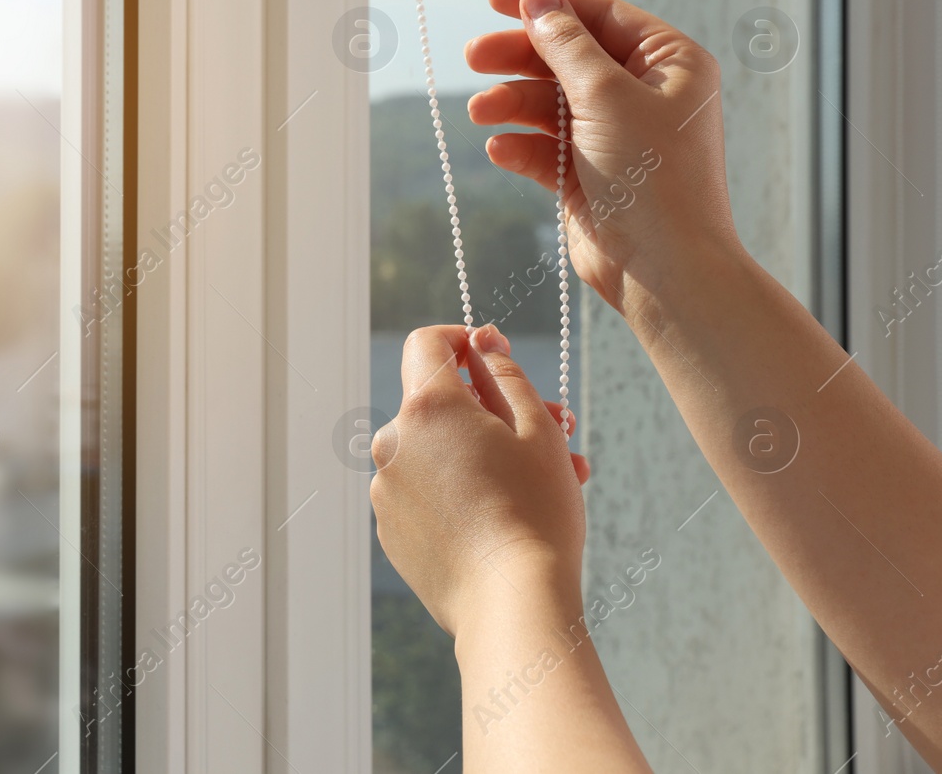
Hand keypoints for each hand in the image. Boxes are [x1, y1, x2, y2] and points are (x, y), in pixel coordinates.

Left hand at [371, 323, 587, 637]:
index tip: (496, 358)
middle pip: (439, 403)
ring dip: (483, 452)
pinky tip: (504, 515)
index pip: (428, 343)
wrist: (512, 603)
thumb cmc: (535, 511)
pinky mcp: (390, 530)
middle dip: (493, 408)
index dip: (463, 341)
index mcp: (426, 407)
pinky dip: (458, 490)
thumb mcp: (536, 428)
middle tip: (555, 429)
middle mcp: (393, 443)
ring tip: (543, 482)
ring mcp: (386, 489)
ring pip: (435, 451)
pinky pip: (424, 491)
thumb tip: (480, 338)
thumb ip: (504, 372)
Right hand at [465, 0, 740, 312]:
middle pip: (566, 57)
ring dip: (512, 103)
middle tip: (472, 57)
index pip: (598, 16)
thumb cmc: (653, 177)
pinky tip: (501, 150)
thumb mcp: (606, 95)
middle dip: (518, 57)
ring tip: (481, 113)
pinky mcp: (585, 175)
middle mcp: (642, 94)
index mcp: (668, 63)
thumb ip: (565, 44)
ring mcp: (612, 136)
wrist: (662, 269)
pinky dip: (521, 145)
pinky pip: (543, 147)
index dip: (546, 2)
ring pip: (548, 102)